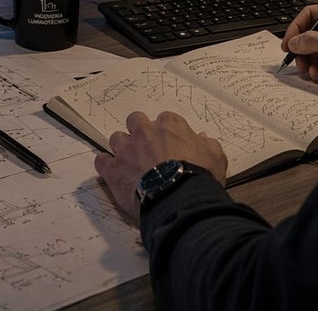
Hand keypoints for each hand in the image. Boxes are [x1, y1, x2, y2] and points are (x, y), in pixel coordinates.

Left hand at [94, 111, 227, 219]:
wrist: (180, 198)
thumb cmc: (199, 175)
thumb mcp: (216, 156)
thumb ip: (207, 144)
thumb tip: (202, 139)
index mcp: (169, 125)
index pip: (164, 120)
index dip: (167, 133)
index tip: (170, 145)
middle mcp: (145, 131)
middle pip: (135, 121)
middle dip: (139, 132)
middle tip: (146, 148)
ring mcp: (126, 149)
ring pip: (116, 138)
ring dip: (122, 148)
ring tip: (130, 162)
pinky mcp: (113, 169)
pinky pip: (101, 161)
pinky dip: (106, 165)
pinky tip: (113, 172)